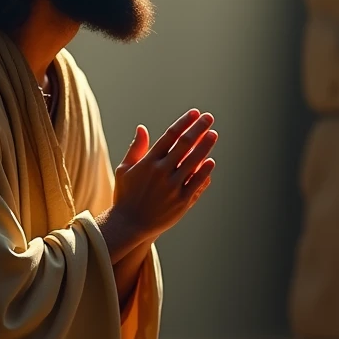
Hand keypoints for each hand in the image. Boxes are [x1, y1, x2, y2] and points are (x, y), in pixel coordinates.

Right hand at [112, 108, 216, 243]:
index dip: (184, 122)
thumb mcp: (124, 169)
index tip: (194, 113)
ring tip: (213, 134)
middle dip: (199, 129)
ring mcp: (172, 188)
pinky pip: (197, 183)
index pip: (170, 136)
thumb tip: (142, 128)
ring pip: (194, 162)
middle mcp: (161, 173)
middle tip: (209, 118)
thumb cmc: (126, 195)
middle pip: (185, 145)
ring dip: (205, 146)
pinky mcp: (181, 202)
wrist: (129, 225)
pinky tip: (210, 161)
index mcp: (147, 162)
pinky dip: (205, 171)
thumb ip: (136, 148)